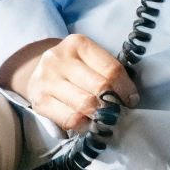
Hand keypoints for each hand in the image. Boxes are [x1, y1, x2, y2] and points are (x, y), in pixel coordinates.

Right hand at [0, 34, 136, 132]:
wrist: (38, 73)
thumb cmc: (75, 68)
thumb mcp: (90, 60)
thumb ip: (108, 73)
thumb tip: (130, 100)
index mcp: (77, 44)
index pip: (111, 69)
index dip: (126, 88)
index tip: (131, 100)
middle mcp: (58, 59)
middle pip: (99, 87)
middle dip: (114, 103)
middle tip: (120, 111)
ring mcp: (46, 80)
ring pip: (85, 105)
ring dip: (101, 116)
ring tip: (106, 118)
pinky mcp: (39, 102)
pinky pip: (70, 119)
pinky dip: (85, 125)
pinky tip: (89, 123)